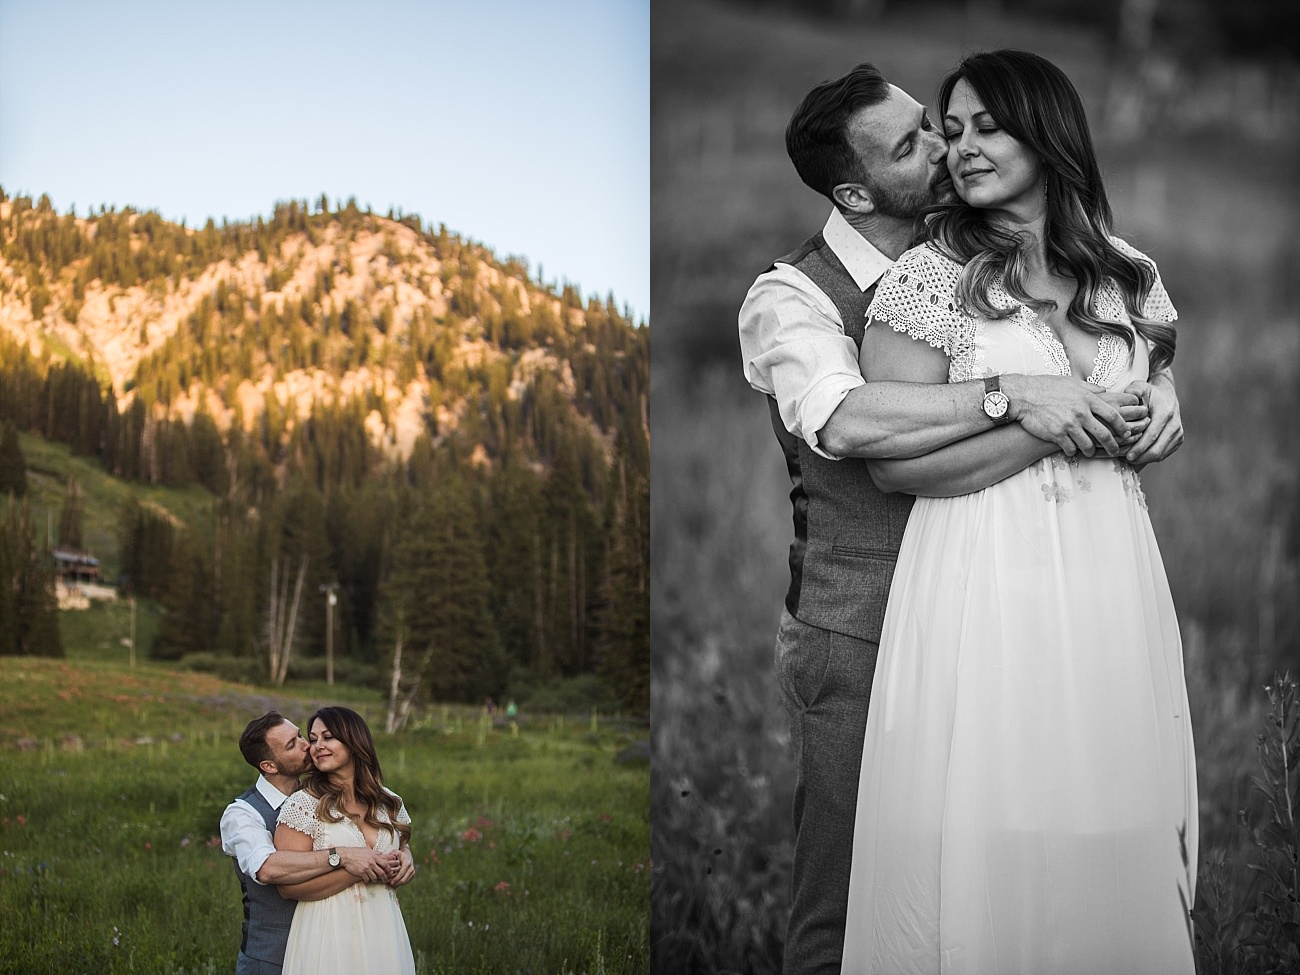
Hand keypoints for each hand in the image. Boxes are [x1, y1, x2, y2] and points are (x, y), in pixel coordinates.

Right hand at [338, 846, 393, 882]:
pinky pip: (367, 879)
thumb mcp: (367, 850)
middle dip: (385, 877)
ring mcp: (366, 868)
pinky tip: (367, 880)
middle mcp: (371, 863)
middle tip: (386, 880)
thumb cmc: (356, 852)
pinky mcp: (361, 873)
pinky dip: (368, 881)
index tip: (390, 872)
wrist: (346, 856)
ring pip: (374, 877)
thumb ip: (375, 853)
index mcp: (374, 857)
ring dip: (376, 880)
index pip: (385, 864)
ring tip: (375, 880)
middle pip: (381, 872)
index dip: (389, 869)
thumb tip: (382, 854)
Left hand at [388, 847, 415, 887]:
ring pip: (406, 881)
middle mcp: (411, 867)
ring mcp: (413, 871)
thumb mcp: (395, 853)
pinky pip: (407, 881)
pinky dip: (401, 883)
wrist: (407, 854)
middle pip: (404, 879)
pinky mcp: (413, 874)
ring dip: (399, 884)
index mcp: (407, 862)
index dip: (396, 878)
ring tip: (392, 885)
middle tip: (390, 885)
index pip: (402, 873)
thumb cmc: (398, 854)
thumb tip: (386, 864)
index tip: (391, 882)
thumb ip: (390, 858)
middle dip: (397, 883)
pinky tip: (396, 883)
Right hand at [1001, 374, 1140, 457]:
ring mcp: (1069, 425)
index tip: (1126, 432)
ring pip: (1088, 445)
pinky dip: (1072, 452)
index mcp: (1087, 399)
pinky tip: (1071, 450)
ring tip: (1090, 452)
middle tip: (1115, 450)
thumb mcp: (1071, 382)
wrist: (1023, 395)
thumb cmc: (1046, 386)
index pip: (1113, 414)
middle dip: (1112, 445)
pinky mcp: (1057, 434)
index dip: (1122, 426)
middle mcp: (1081, 413)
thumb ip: (1090, 388)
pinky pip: (1070, 449)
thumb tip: (1104, 390)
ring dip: (1091, 451)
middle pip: (1104, 434)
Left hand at [1123, 373, 1182, 464]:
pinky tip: (1137, 456)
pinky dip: (1150, 458)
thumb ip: (1132, 391)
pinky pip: (1164, 454)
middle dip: (1140, 457)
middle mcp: (1175, 424)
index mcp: (1165, 413)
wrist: (1166, 394)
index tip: (1127, 456)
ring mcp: (1178, 433)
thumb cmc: (1149, 392)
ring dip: (1144, 459)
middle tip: (1125, 459)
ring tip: (1128, 459)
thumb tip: (1127, 395)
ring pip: (1161, 454)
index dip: (1139, 448)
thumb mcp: (1140, 387)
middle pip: (1157, 449)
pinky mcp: (1178, 439)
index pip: (1152, 435)